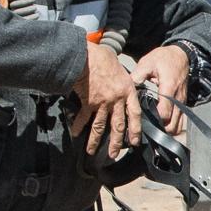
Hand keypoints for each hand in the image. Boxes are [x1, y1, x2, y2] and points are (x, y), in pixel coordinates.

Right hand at [70, 43, 139, 161]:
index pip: (136, 114)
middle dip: (116, 142)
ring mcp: (103, 102)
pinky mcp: (88, 102)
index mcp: (128, 91)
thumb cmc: (103, 58)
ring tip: (90, 151)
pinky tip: (75, 133)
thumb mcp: (121, 70)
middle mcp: (117, 100)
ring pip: (100, 126)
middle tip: (113, 154)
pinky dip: (78, 126)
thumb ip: (123, 83)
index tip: (135, 141)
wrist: (86, 56)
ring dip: (95, 140)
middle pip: (118, 125)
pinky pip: (84, 118)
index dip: (136, 129)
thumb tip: (123, 92)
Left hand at [129, 43, 190, 135]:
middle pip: (172, 124)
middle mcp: (177, 98)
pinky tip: (162, 125)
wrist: (181, 55)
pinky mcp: (183, 103)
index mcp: (168, 88)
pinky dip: (172, 125)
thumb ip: (138, 75)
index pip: (164, 113)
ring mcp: (182, 102)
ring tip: (154, 129)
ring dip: (167, 129)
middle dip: (160, 130)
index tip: (142, 121)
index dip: (154, 120)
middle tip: (146, 129)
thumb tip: (127, 87)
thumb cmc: (164, 58)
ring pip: (178, 125)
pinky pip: (180, 120)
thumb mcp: (148, 62)